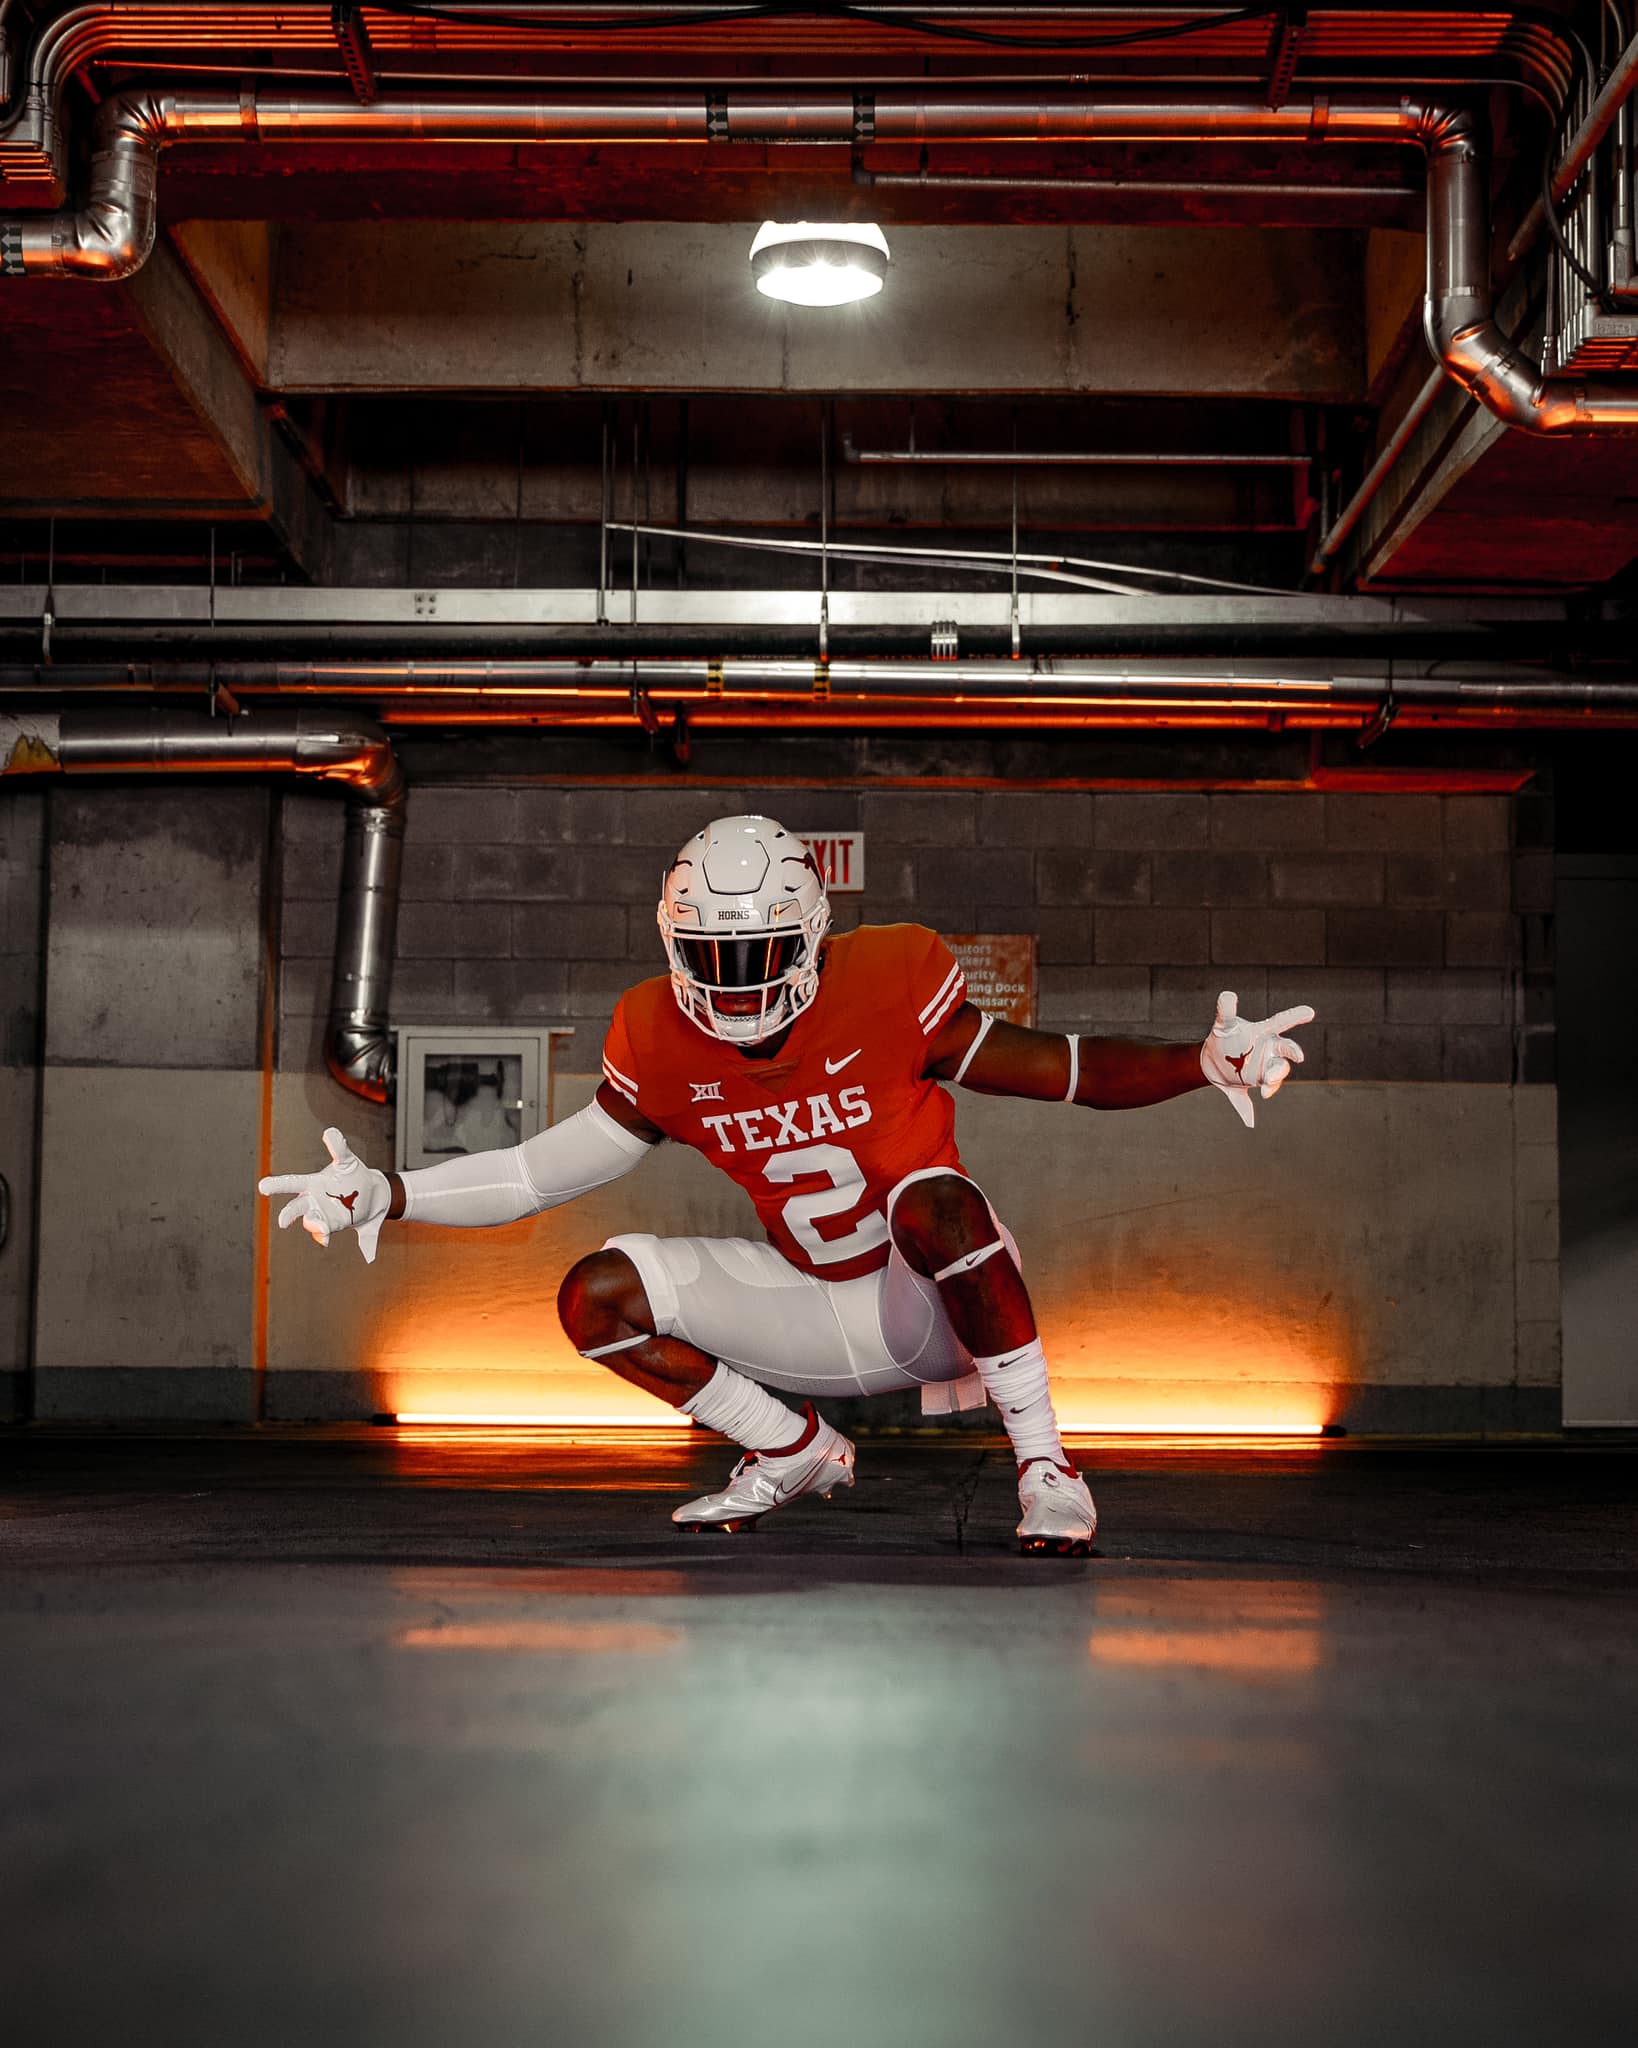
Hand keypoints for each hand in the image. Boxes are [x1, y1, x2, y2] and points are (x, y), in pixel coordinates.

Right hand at [258, 1127, 391, 1262]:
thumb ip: (338, 1146)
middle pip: (295, 1208)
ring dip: (314, 1226)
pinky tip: (325, 1239)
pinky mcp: (333, 1226)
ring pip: (311, 1222)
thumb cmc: (353, 1173)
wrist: (371, 1194)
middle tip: (283, 1221)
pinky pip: (325, 1233)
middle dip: (288, 1214)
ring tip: (322, 1229)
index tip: (263, 1187)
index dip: (277, 1185)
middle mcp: (313, 1201)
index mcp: (312, 1183)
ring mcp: (322, 1215)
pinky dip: (322, 1236)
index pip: (291, 1182)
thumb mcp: (347, 1160)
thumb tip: (330, 1131)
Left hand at [1200, 992, 1313, 1128]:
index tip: (1310, 1011)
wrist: (1213, 1062)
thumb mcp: (1223, 1025)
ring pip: (1278, 1072)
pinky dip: (1261, 1096)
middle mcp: (1271, 1048)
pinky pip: (1267, 1088)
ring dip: (1276, 1079)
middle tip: (1298, 1056)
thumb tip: (1226, 994)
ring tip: (1266, 1087)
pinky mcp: (1261, 1082)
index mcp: (1264, 1032)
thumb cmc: (1223, 1037)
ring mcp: (1267, 1066)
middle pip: (1286, 1049)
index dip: (1296, 1016)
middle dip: (1293, 1052)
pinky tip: (1256, 1107)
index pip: (1282, 1021)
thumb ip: (1224, 1010)